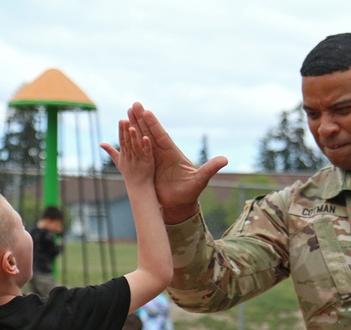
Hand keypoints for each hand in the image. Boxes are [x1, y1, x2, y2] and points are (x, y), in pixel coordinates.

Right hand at [100, 119, 154, 184]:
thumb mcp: (118, 161)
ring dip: (134, 137)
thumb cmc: (129, 174)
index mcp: (124, 154)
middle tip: (124, 120)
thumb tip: (100, 143)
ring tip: (132, 127)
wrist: (138, 187)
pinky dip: (146, 146)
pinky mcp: (147, 162)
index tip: (121, 120)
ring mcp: (139, 159)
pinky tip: (146, 138)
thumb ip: (110, 151)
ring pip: (135, 147)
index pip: (122, 140)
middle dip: (125, 131)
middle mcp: (130, 155)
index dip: (121, 131)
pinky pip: (147, 153)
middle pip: (127, 142)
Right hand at [127, 102, 227, 222]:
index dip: (154, 125)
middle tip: (134, 105)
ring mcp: (154, 158)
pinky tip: (125, 131)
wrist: (180, 204)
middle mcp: (163, 153)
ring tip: (128, 112)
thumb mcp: (201, 180)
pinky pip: (138, 151)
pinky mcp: (147, 165)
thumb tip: (225, 159)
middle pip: (151, 133)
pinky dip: (131, 141)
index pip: (162, 136)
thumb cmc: (191, 192)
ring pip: (143, 139)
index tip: (147, 112)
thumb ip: (210, 169)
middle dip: (142, 120)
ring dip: (135, 126)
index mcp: (173, 154)